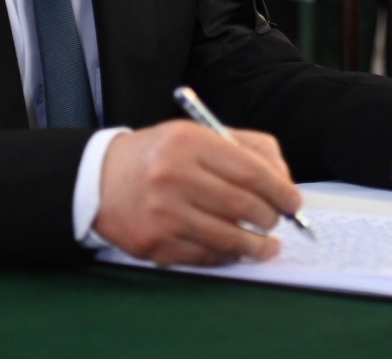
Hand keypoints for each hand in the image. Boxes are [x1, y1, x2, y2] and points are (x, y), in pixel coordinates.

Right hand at [93, 120, 300, 266]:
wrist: (98, 181)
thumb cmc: (159, 156)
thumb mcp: (197, 135)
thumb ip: (245, 149)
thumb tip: (283, 182)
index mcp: (188, 143)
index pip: (249, 171)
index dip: (279, 190)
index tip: (293, 202)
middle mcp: (174, 177)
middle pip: (242, 206)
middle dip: (270, 218)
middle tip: (277, 221)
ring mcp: (163, 214)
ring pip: (227, 238)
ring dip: (256, 246)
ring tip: (267, 245)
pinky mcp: (155, 244)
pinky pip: (205, 256)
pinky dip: (227, 256)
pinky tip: (235, 250)